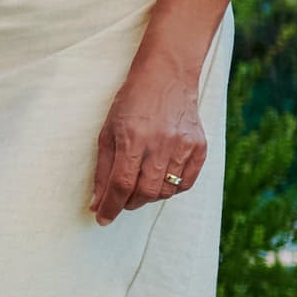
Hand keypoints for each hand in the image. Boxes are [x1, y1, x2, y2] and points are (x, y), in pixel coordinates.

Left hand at [89, 60, 209, 222]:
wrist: (166, 77)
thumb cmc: (131, 103)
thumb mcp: (108, 131)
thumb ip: (103, 169)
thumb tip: (97, 203)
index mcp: (133, 139)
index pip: (121, 185)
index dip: (110, 206)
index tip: (102, 218)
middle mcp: (160, 144)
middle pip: (145, 192)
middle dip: (129, 202)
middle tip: (122, 199)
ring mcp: (183, 146)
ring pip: (166, 192)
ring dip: (149, 196)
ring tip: (140, 186)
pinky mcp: (199, 147)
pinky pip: (186, 183)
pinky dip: (171, 189)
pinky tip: (161, 180)